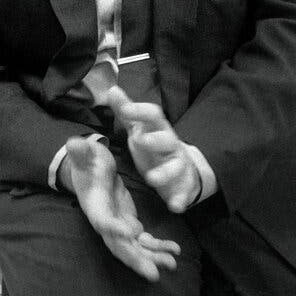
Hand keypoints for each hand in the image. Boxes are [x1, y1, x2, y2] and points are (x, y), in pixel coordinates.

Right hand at [60, 137, 179, 281]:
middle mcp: (105, 221)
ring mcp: (118, 224)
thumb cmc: (88, 160)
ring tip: (172, 263)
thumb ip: (81, 150)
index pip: (102, 219)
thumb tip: (73, 142)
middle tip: (153, 273)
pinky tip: (174, 251)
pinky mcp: (129, 223)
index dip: (113, 228)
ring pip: (134, 247)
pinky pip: (143, 241)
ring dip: (152, 257)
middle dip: (135, 259)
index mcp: (94, 204)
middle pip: (118, 245)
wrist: (90, 170)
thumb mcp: (86, 152)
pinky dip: (157, 247)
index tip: (129, 234)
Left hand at [106, 86, 201, 212]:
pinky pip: (184, 192)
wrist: (183, 168)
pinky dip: (180, 199)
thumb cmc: (154, 144)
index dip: (140, 111)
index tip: (125, 108)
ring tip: (151, 179)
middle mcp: (171, 144)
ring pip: (177, 166)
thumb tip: (111, 88)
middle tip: (140, 141)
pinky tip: (175, 206)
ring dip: (165, 172)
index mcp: (158, 129)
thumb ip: (126, 110)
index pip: (153, 115)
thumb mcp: (139, 127)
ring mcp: (179, 164)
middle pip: (168, 138)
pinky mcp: (183, 185)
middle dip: (156, 140)